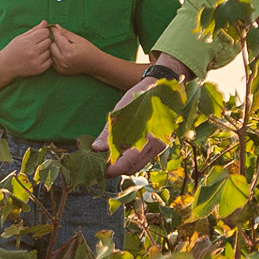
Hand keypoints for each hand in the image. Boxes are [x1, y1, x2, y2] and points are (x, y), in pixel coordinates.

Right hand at [0, 21, 53, 77]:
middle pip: (48, 41)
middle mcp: (33, 51)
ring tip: (38, 51)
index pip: (45, 32)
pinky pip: (50, 61)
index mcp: (28, 41)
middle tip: (38, 44)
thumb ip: (34, 30)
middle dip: (45, 41)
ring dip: (46, 50)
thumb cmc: (13, 49)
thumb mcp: (21, 37)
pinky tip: (40, 57)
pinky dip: (47, 59)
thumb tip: (45, 22)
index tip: (39, 35)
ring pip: (50, 51)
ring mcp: (36, 61)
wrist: (6, 65)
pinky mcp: (39, 69)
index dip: (43, 32)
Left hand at [48, 25, 104, 76]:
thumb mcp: (78, 39)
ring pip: (51, 53)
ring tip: (64, 47)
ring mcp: (61, 67)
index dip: (54, 31)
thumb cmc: (88, 50)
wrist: (95, 64)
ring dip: (55, 49)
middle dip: (55, 41)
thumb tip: (55, 26)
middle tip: (62, 39)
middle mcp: (63, 61)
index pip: (57, 38)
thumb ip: (66, 33)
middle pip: (51, 46)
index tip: (52, 27)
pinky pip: (53, 60)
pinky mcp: (60, 71)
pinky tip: (63, 54)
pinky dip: (56, 56)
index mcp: (69, 51)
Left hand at [91, 53, 191, 176]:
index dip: (114, 169)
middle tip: (100, 165)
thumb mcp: (122, 109)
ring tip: (108, 160)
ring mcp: (159, 147)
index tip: (101, 170)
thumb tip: (95, 148)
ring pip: (138, 165)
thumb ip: (109, 131)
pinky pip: (143, 159)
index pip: (130, 162)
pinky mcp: (158, 146)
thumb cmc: (140, 96)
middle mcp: (156, 146)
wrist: (162, 89)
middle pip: (133, 167)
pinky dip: (130, 160)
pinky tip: (120, 153)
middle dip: (116, 170)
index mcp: (148, 137)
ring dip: (123, 166)